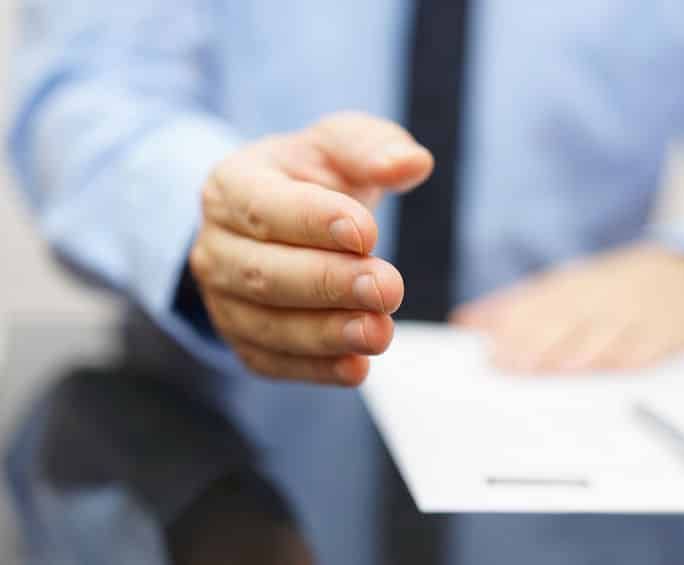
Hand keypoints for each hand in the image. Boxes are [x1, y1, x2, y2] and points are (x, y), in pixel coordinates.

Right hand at [190, 112, 432, 384]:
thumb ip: (372, 147)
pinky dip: (315, 369)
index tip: (367, 233)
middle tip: (388, 288)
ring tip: (379, 333)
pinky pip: (272, 362)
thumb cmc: (312, 179)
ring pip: (266, 325)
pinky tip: (356, 367)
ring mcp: (223, 299)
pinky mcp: (244, 340)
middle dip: (328, 284)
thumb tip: (412, 162)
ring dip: (327, 334)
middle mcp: (216, 246)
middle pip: (263, 273)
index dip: (313, 222)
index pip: (264, 207)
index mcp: (232, 186)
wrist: (282, 220)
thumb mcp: (337, 146)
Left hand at [451, 244, 683, 372]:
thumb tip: (466, 321)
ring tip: (557, 369)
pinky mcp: (668, 334)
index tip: (492, 354)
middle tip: (512, 367)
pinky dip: (632, 356)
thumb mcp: (564, 286)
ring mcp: (636, 315)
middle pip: (567, 322)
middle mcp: (602, 298)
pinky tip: (615, 366)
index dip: (514, 330)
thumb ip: (515, 305)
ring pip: (605, 334)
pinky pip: (650, 347)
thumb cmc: (614, 286)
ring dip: (581, 352)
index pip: (539, 307)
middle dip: (538, 345)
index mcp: (574, 286)